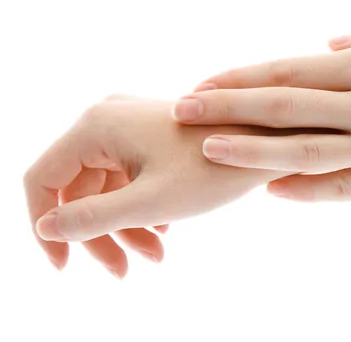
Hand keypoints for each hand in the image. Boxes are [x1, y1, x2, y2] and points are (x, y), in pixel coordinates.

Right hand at [24, 95, 285, 276]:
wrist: (268, 139)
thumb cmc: (214, 167)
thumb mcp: (150, 202)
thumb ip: (92, 218)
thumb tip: (46, 228)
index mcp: (96, 126)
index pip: (42, 179)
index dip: (43, 226)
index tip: (65, 266)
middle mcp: (107, 119)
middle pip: (78, 189)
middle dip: (99, 234)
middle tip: (122, 272)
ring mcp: (130, 126)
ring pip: (107, 188)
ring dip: (125, 227)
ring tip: (156, 256)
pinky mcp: (151, 137)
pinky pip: (130, 179)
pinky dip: (141, 208)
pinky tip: (165, 230)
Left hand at [172, 22, 350, 201]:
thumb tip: (328, 40)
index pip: (291, 69)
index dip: (243, 75)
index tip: (205, 80)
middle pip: (284, 105)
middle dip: (227, 107)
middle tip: (182, 110)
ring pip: (304, 149)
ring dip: (251, 151)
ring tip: (209, 151)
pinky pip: (342, 187)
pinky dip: (304, 190)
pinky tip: (271, 191)